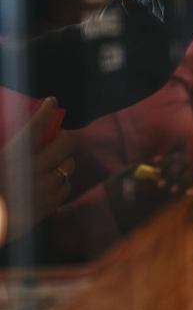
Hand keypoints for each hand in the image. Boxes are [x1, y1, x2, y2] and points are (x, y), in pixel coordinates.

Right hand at [0, 98, 74, 242]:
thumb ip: (8, 146)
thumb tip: (23, 141)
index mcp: (12, 157)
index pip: (35, 127)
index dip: (45, 112)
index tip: (51, 102)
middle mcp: (32, 170)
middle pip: (66, 143)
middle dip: (63, 137)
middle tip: (56, 137)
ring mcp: (43, 190)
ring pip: (68, 166)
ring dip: (62, 161)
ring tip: (52, 162)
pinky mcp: (48, 207)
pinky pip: (65, 188)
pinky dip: (60, 183)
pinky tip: (49, 183)